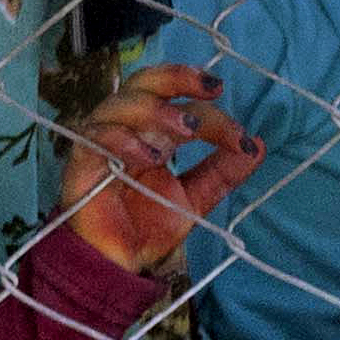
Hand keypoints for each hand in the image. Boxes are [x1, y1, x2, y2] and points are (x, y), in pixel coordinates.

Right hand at [62, 61, 257, 278]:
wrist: (120, 261)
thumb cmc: (149, 224)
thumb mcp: (197, 196)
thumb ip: (222, 171)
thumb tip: (257, 145)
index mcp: (151, 132)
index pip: (179, 103)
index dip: (212, 112)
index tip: (241, 136)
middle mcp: (125, 129)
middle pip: (142, 83)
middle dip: (176, 78)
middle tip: (210, 90)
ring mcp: (101, 143)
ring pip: (119, 104)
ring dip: (155, 110)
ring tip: (186, 130)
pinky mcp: (82, 165)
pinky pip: (95, 138)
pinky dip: (123, 139)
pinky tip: (150, 156)